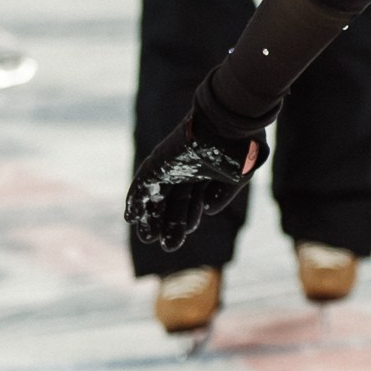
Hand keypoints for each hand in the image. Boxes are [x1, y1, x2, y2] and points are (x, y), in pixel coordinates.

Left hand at [126, 115, 266, 251]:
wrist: (229, 124)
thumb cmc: (239, 148)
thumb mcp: (237, 177)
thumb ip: (222, 195)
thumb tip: (208, 210)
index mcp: (207, 172)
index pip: (194, 200)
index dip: (189, 218)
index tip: (188, 232)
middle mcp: (188, 169)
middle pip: (174, 202)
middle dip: (171, 224)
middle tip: (168, 247)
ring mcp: (172, 166)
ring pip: (157, 196)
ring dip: (151, 217)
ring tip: (148, 238)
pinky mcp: (159, 162)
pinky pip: (143, 184)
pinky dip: (135, 200)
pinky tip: (131, 218)